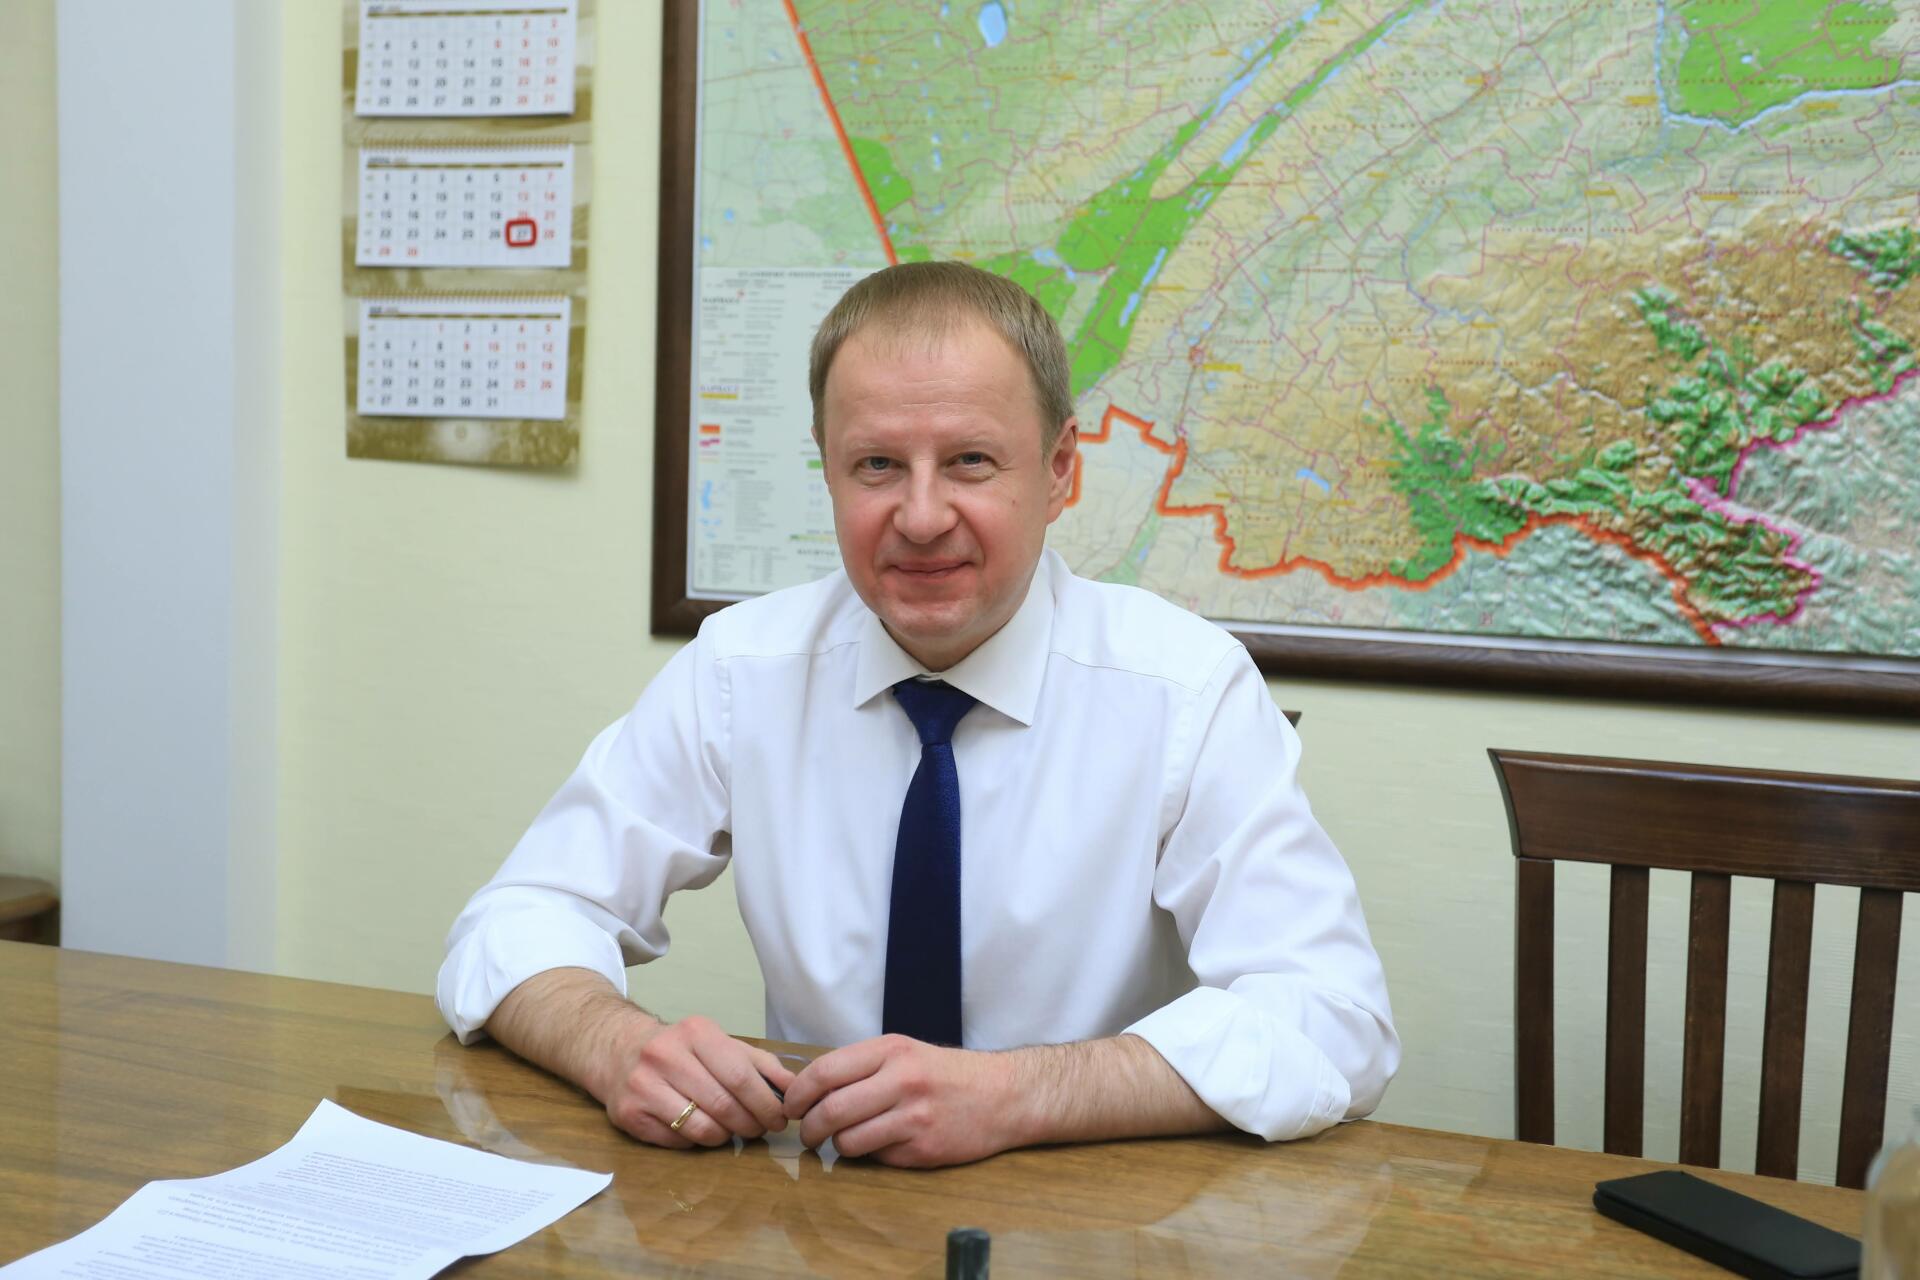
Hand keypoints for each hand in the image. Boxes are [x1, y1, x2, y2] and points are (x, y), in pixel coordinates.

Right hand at [600, 1015, 796, 1149]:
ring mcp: (643, 1086)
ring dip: (726, 1137)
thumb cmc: (681, 1050)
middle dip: (750, 1124)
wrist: (619, 1050)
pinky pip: (678, 1141)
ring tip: (732, 1131)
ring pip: (701, 1128)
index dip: (765, 1104)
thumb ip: (760, 1064)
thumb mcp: (720, 1044)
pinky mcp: (628, 1114)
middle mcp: (665, 1056)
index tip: (779, 1119)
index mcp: (695, 1033)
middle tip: (760, 1131)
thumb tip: (794, 1089)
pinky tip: (701, 1130)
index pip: (740, 1076)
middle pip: (723, 1104)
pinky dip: (697, 1142)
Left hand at [780, 1034, 1020, 1167]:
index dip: (798, 1094)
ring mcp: (914, 1117)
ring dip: (838, 1146)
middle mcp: (902, 1080)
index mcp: (891, 1050)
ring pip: (848, 1141)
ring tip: (845, 1140)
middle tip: (806, 1134)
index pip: (825, 1072)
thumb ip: (861, 1067)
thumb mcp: (905, 1053)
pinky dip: (872, 1155)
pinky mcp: (923, 1150)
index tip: (790, 1106)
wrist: (1004, 1095)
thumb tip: (809, 1090)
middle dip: (808, 1129)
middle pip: (830, 1111)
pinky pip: (877, 1158)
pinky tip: (886, 1144)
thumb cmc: (947, 1074)